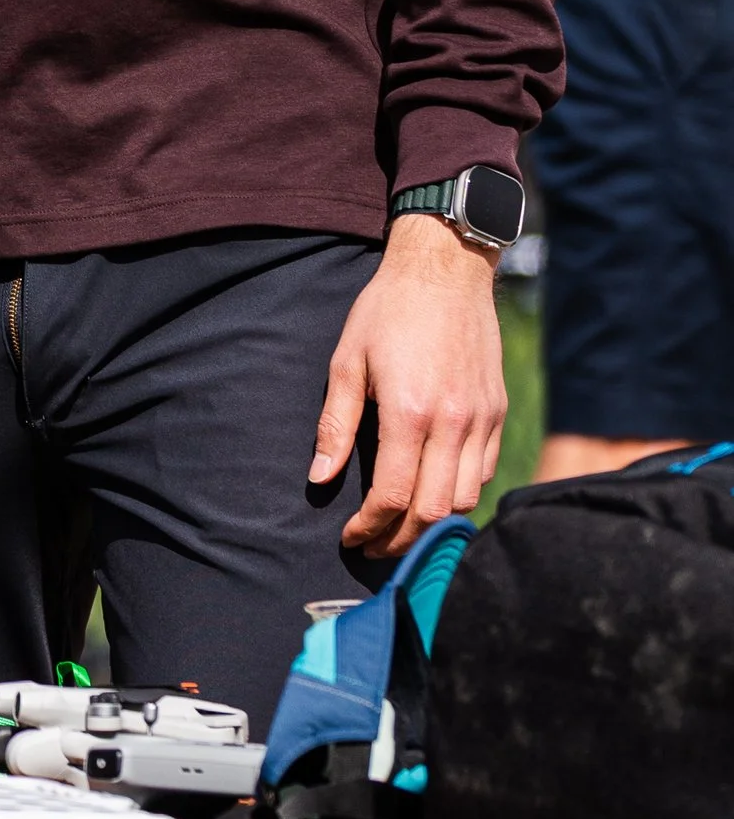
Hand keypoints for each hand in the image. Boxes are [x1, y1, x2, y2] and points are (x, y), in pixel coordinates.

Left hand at [314, 211, 507, 555]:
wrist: (444, 271)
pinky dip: (461, 494)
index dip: (370, 528)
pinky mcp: (498, 413)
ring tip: (403, 528)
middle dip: (401, 540)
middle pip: (433, 511)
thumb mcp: (347, 360)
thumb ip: (335, 424)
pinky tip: (435, 493)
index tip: (350, 536)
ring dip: (433, 523)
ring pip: (465, 499)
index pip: (393, 496)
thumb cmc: (388, 311)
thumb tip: (319, 477)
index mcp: (410, 412)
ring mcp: (481, 420)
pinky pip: (486, 473)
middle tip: (374, 547)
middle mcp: (453, 423)